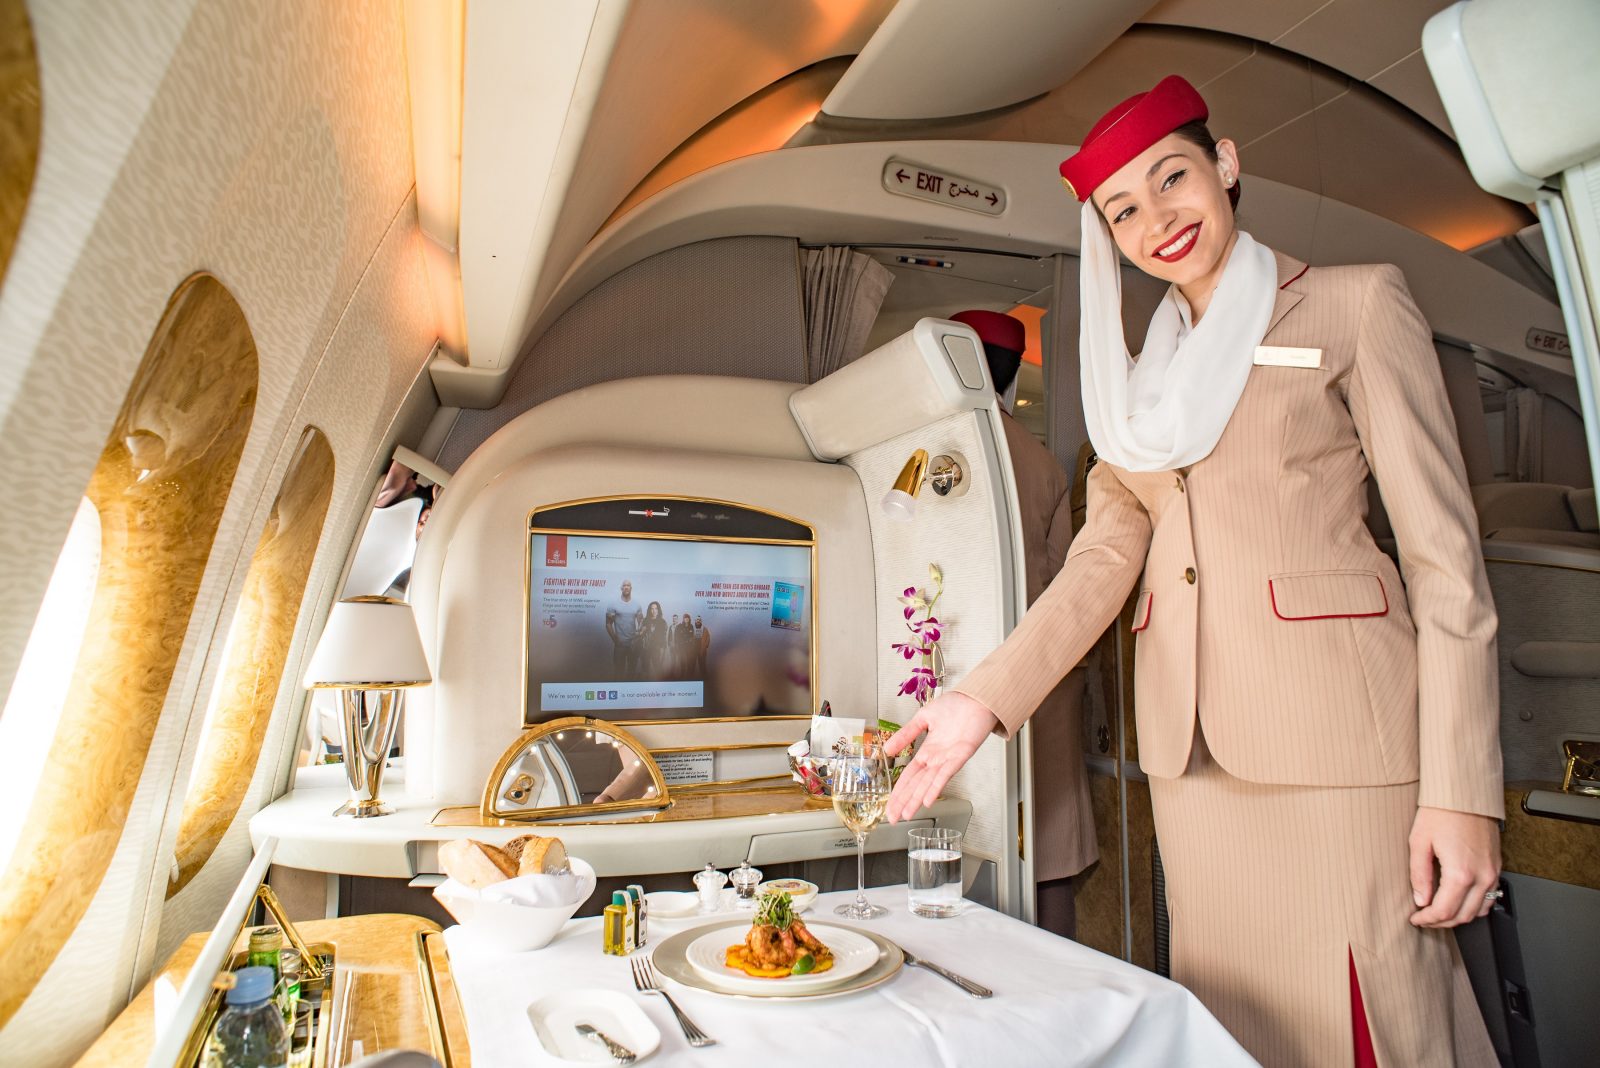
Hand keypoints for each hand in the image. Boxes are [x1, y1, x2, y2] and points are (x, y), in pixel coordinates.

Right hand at [883, 691, 1001, 822]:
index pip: (909, 776)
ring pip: (929, 783)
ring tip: (907, 815)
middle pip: (916, 784)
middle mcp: (938, 759)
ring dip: (917, 799)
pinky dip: (936, 787)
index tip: (890, 806)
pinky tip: (928, 799)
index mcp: (928, 751)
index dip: (899, 791)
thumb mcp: (923, 718)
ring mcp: (949, 759)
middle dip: (904, 802)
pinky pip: (946, 774)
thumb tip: (887, 750)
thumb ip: (905, 735)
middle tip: (893, 818)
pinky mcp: (961, 754)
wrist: (976, 697)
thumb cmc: (956, 705)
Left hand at [1408, 806, 1501, 927]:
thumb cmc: (1442, 812)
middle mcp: (1481, 876)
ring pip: (1479, 911)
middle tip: (1424, 919)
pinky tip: (1459, 902)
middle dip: (1441, 923)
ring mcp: (1492, 872)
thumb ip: (1419, 875)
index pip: (1444, 911)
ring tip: (1438, 913)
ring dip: (1458, 917)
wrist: (1465, 794)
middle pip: (1463, 916)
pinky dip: (1475, 907)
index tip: (1416, 919)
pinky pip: (1490, 898)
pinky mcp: (1497, 867)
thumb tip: (1420, 899)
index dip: (1427, 920)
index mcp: (1461, 872)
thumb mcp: (1419, 842)